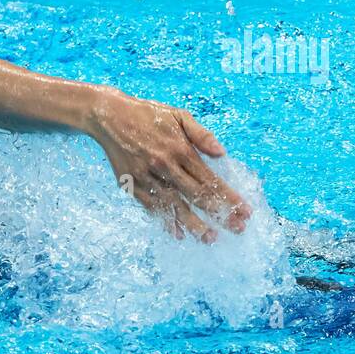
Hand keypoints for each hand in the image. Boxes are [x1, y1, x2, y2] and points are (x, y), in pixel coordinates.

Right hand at [86, 87, 251, 241]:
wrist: (109, 117)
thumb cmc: (148, 115)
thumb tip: (222, 154)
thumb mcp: (178, 115)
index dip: (229, 196)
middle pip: (196, 196)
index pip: (209, 179)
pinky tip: (179, 233)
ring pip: (174, 206)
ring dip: (194, 224)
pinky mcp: (132, 185)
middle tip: (237, 228)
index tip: (245, 210)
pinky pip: (152, 207)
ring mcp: (147, 177)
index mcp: (179, 149)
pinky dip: (165, 221)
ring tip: (211, 238)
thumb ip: (201, 135)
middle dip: (219, 213)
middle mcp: (164, 166)